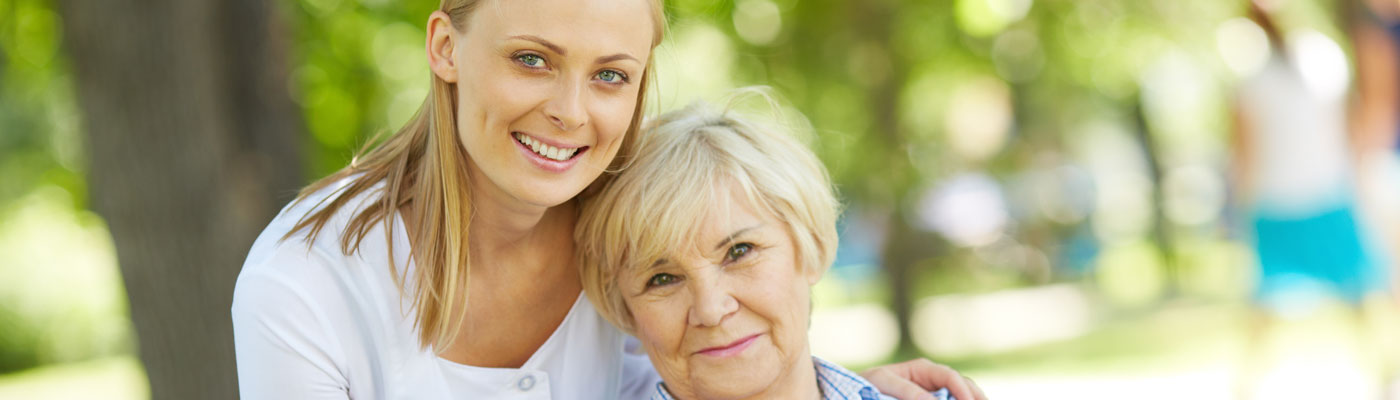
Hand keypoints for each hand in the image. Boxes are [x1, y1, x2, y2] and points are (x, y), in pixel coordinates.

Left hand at [862, 358, 986, 399]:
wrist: (857, 391)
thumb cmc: (868, 382)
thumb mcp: (885, 382)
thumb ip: (908, 391)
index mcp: (924, 369)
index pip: (950, 377)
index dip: (963, 390)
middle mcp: (934, 380)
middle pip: (963, 387)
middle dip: (975, 396)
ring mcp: (934, 393)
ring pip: (960, 396)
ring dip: (971, 399)